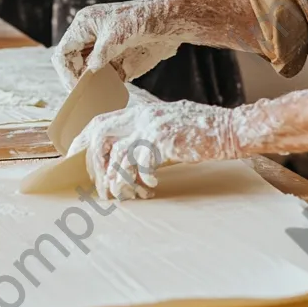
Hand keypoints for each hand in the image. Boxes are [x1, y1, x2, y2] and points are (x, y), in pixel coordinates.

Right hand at [52, 0, 185, 89]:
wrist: (170, 23)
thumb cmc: (142, 19)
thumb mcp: (118, 33)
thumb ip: (101, 52)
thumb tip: (89, 71)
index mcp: (85, 25)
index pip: (64, 51)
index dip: (66, 71)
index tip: (75, 87)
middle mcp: (91, 38)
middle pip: (73, 65)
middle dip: (76, 81)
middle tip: (83, 99)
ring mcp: (104, 52)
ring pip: (88, 75)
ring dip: (90, 89)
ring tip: (93, 104)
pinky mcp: (118, 63)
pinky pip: (105, 81)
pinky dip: (105, 91)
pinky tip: (108, 100)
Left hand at [68, 99, 242, 200]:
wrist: (232, 128)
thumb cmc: (204, 133)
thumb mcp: (171, 128)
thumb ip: (149, 137)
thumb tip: (127, 161)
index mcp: (143, 112)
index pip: (101, 121)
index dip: (83, 140)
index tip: (75, 160)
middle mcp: (143, 114)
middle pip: (100, 132)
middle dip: (92, 162)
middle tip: (98, 187)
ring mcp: (152, 124)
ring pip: (116, 152)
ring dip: (116, 178)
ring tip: (121, 194)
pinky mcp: (162, 138)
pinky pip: (139, 162)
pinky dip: (141, 178)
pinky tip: (151, 186)